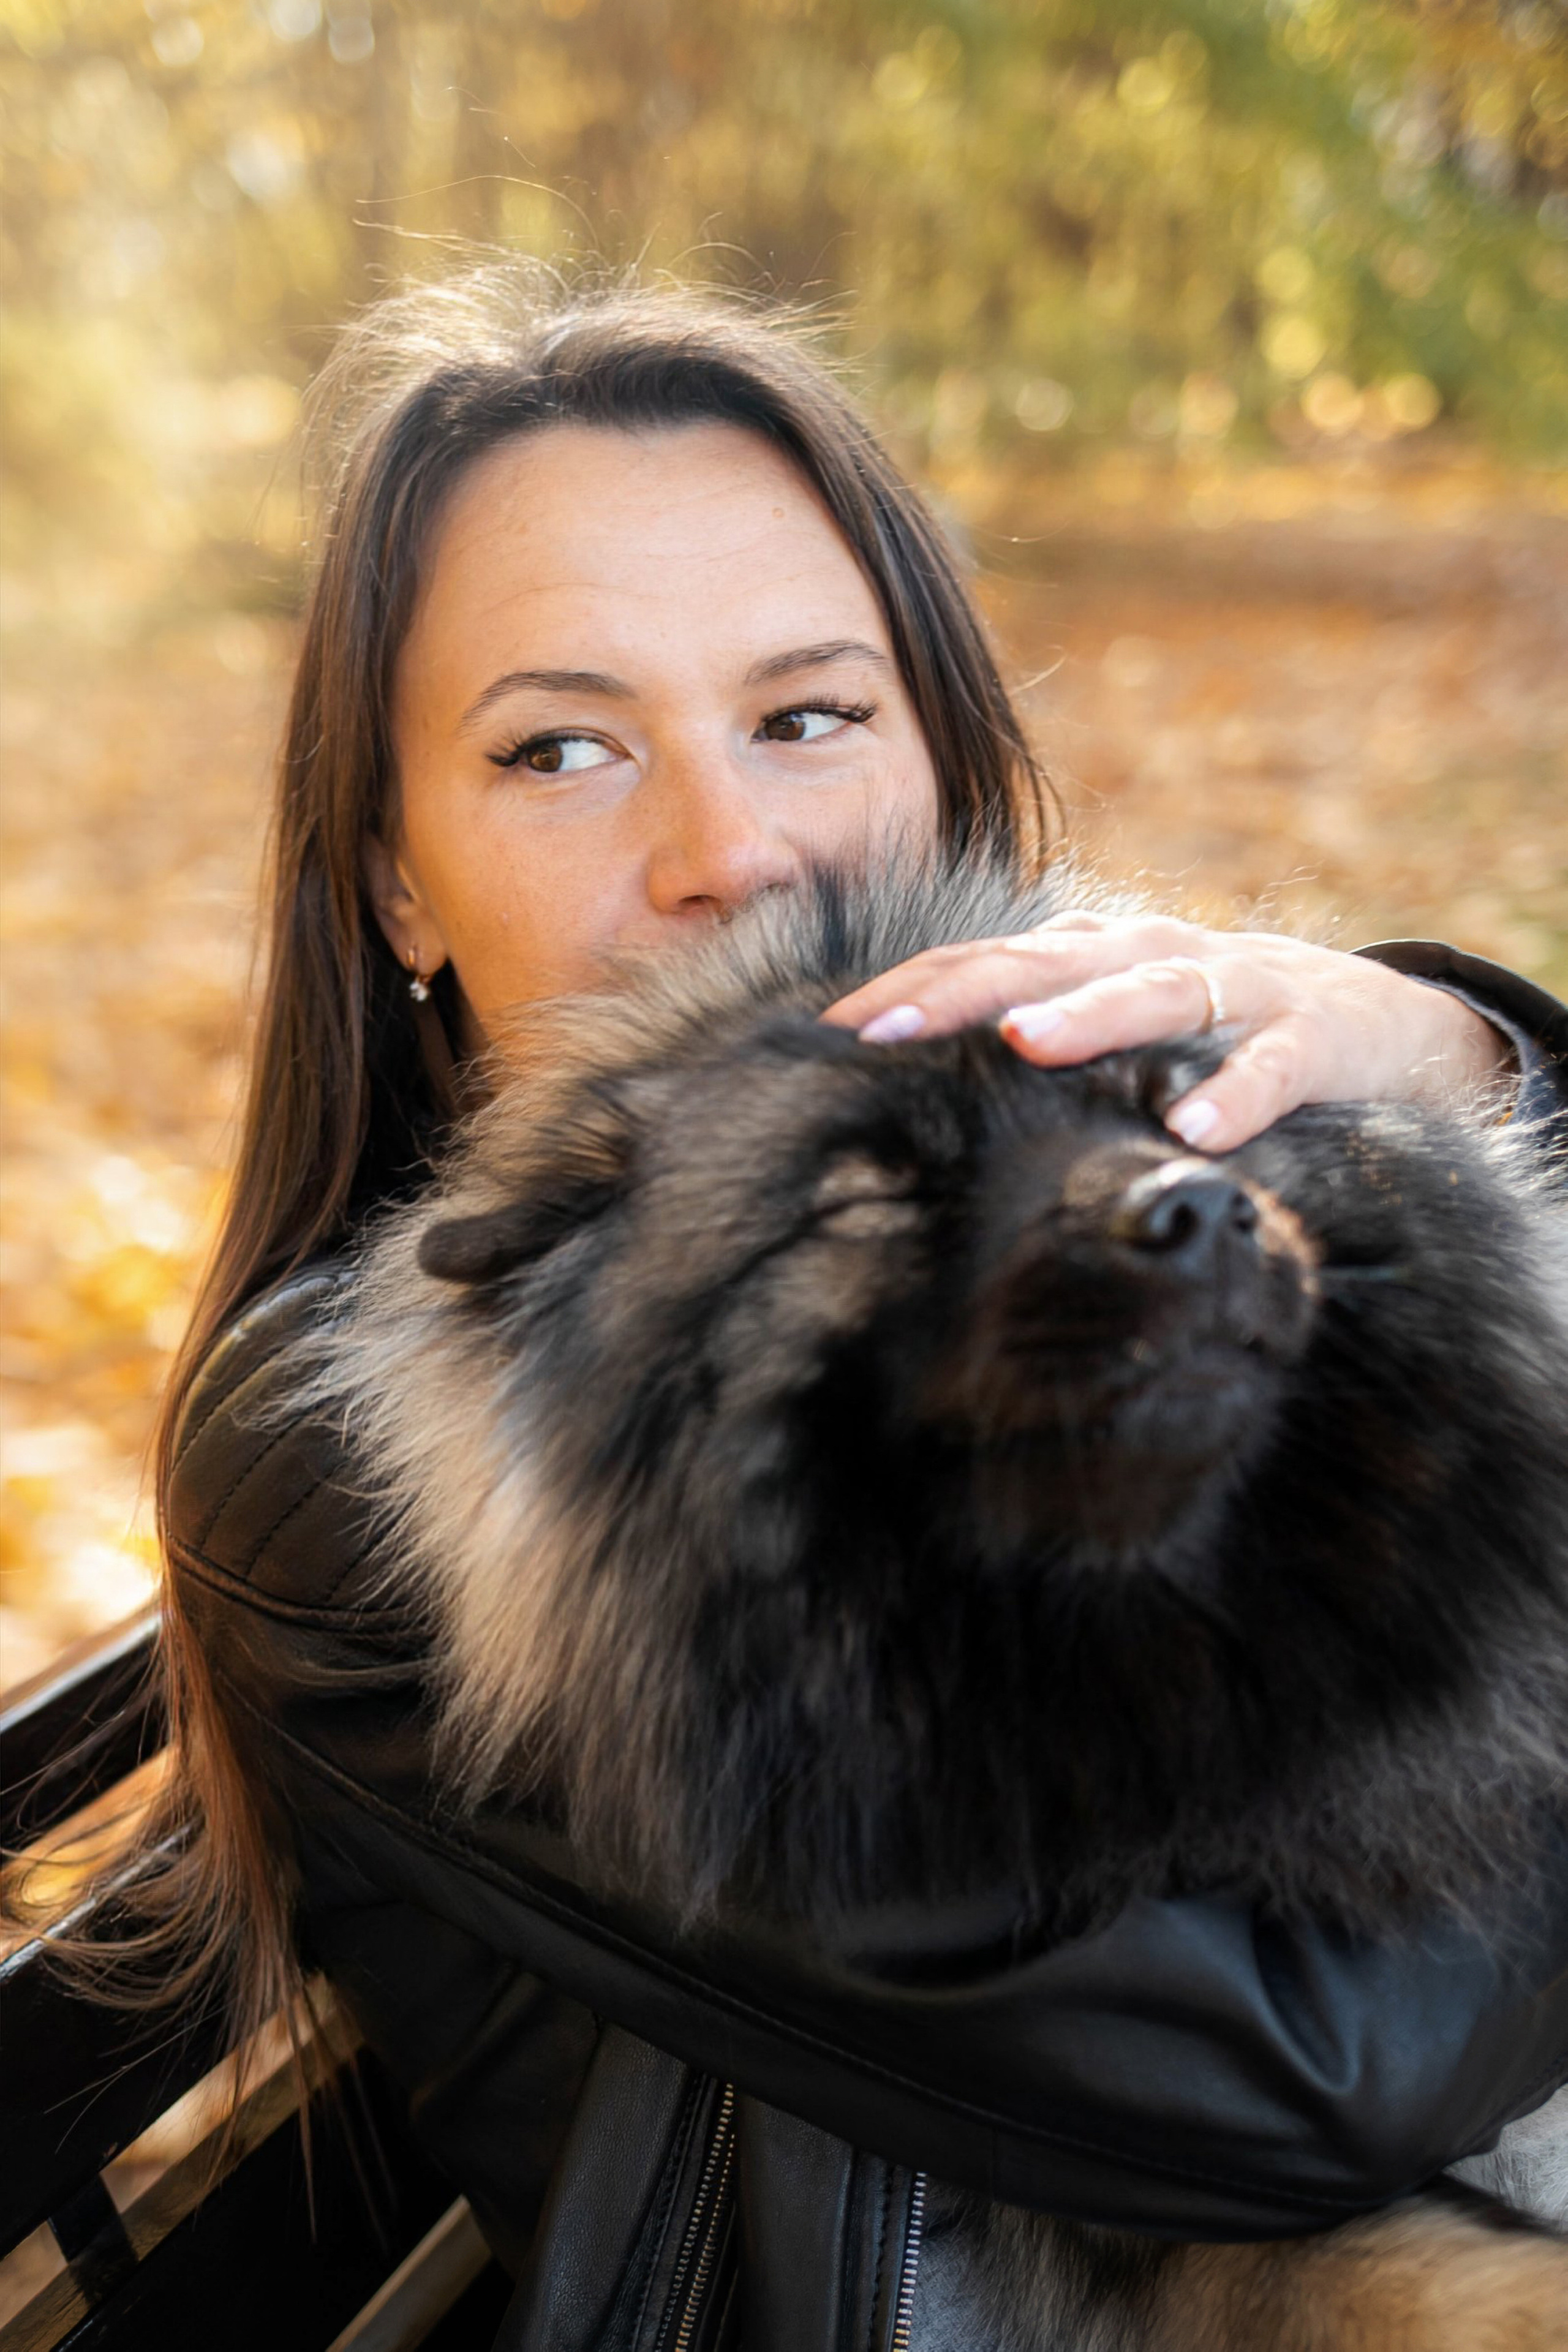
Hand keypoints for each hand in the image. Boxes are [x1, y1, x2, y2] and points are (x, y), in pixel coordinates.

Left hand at [821, 911, 1514, 1151]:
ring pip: (1156, 993)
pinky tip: (1192, 1134)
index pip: (986, 960)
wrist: (1378, 1021)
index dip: (910, 988)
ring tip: (1026, 1044)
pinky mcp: (1315, 1036)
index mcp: (1098, 953)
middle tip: (886, 1028)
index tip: (829, 1032)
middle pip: (1047, 963)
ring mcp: (1240, 989)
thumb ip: (1037, 1040)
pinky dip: (1236, 1096)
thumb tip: (912, 1100)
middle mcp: (1156, 955)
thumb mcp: (1118, 1022)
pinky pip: (1272, 1069)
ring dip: (1090, 1016)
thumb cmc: (1217, 1032)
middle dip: (962, 992)